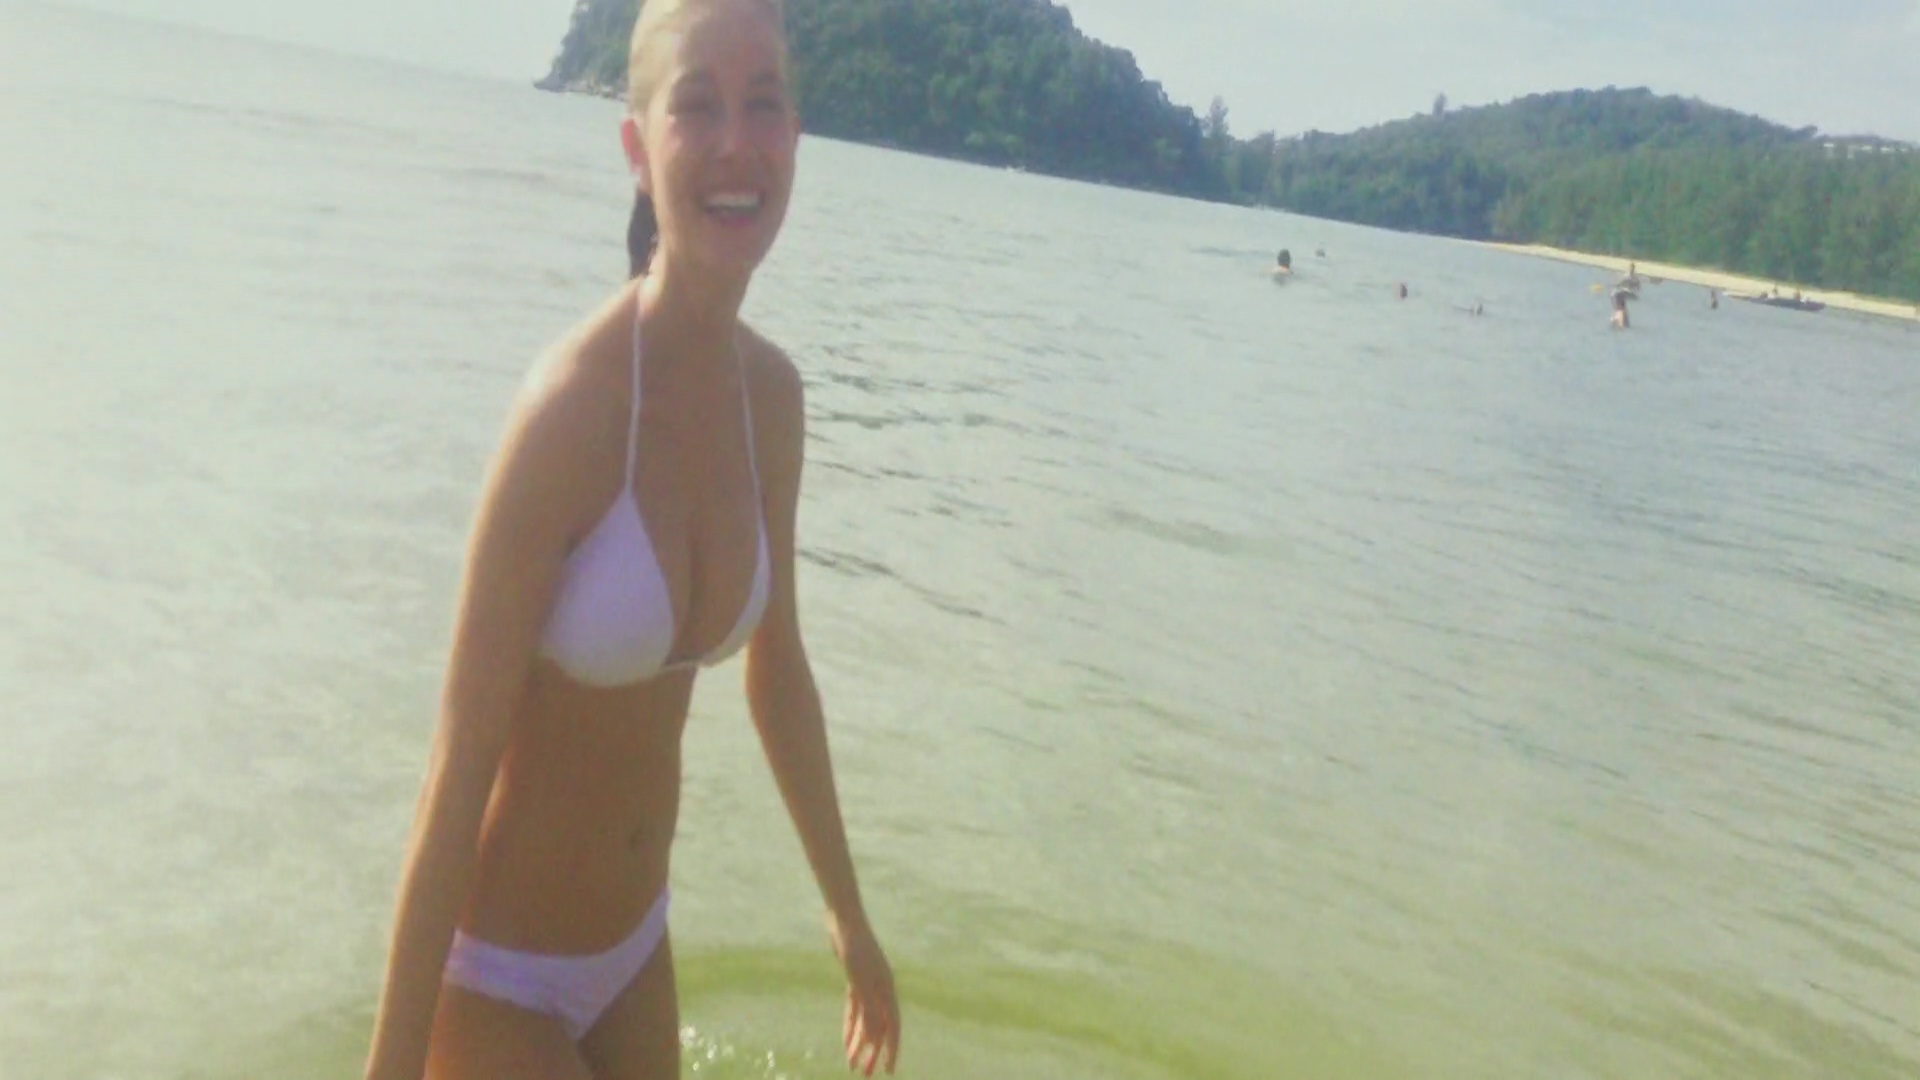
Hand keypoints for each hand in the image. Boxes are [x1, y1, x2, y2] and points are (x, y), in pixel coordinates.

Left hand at [828, 913, 899, 1075]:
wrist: (843, 920)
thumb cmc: (854, 949)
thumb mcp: (860, 981)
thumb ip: (869, 1009)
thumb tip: (876, 1038)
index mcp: (887, 990)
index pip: (892, 1027)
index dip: (890, 1050)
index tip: (887, 1071)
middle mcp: (881, 990)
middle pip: (879, 1028)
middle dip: (873, 1052)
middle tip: (865, 1074)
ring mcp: (869, 985)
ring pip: (866, 1021)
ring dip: (859, 1042)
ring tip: (852, 1064)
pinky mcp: (855, 981)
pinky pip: (854, 1010)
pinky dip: (850, 1026)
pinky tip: (845, 1041)